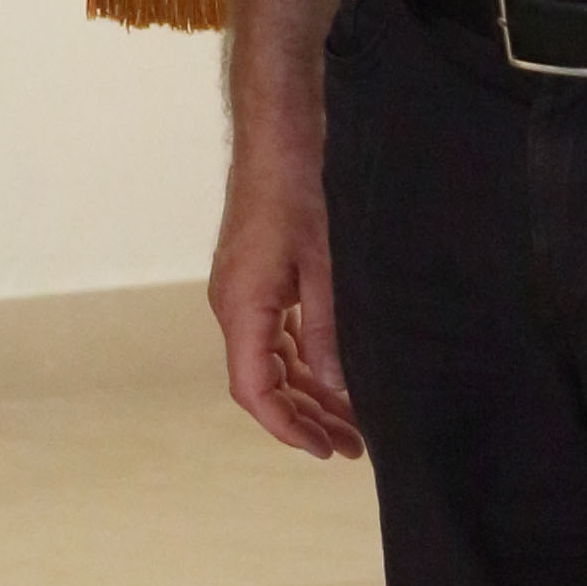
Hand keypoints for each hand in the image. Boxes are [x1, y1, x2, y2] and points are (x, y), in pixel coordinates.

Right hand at [209, 128, 360, 457]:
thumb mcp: (327, 266)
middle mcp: (234, 304)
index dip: (287, 427)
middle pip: (263, 381)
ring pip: (271, 360)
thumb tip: (338, 388)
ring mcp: (243, 291)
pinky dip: (303, 359)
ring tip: (350, 419)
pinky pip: (275, 333)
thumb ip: (328, 331)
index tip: (324, 450)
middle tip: (352, 445)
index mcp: (242, 305)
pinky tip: (335, 373)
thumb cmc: (301, 188)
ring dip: (308, 391)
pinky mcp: (257, 277)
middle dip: (305, 418)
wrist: (279, 135)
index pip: (253, 389)